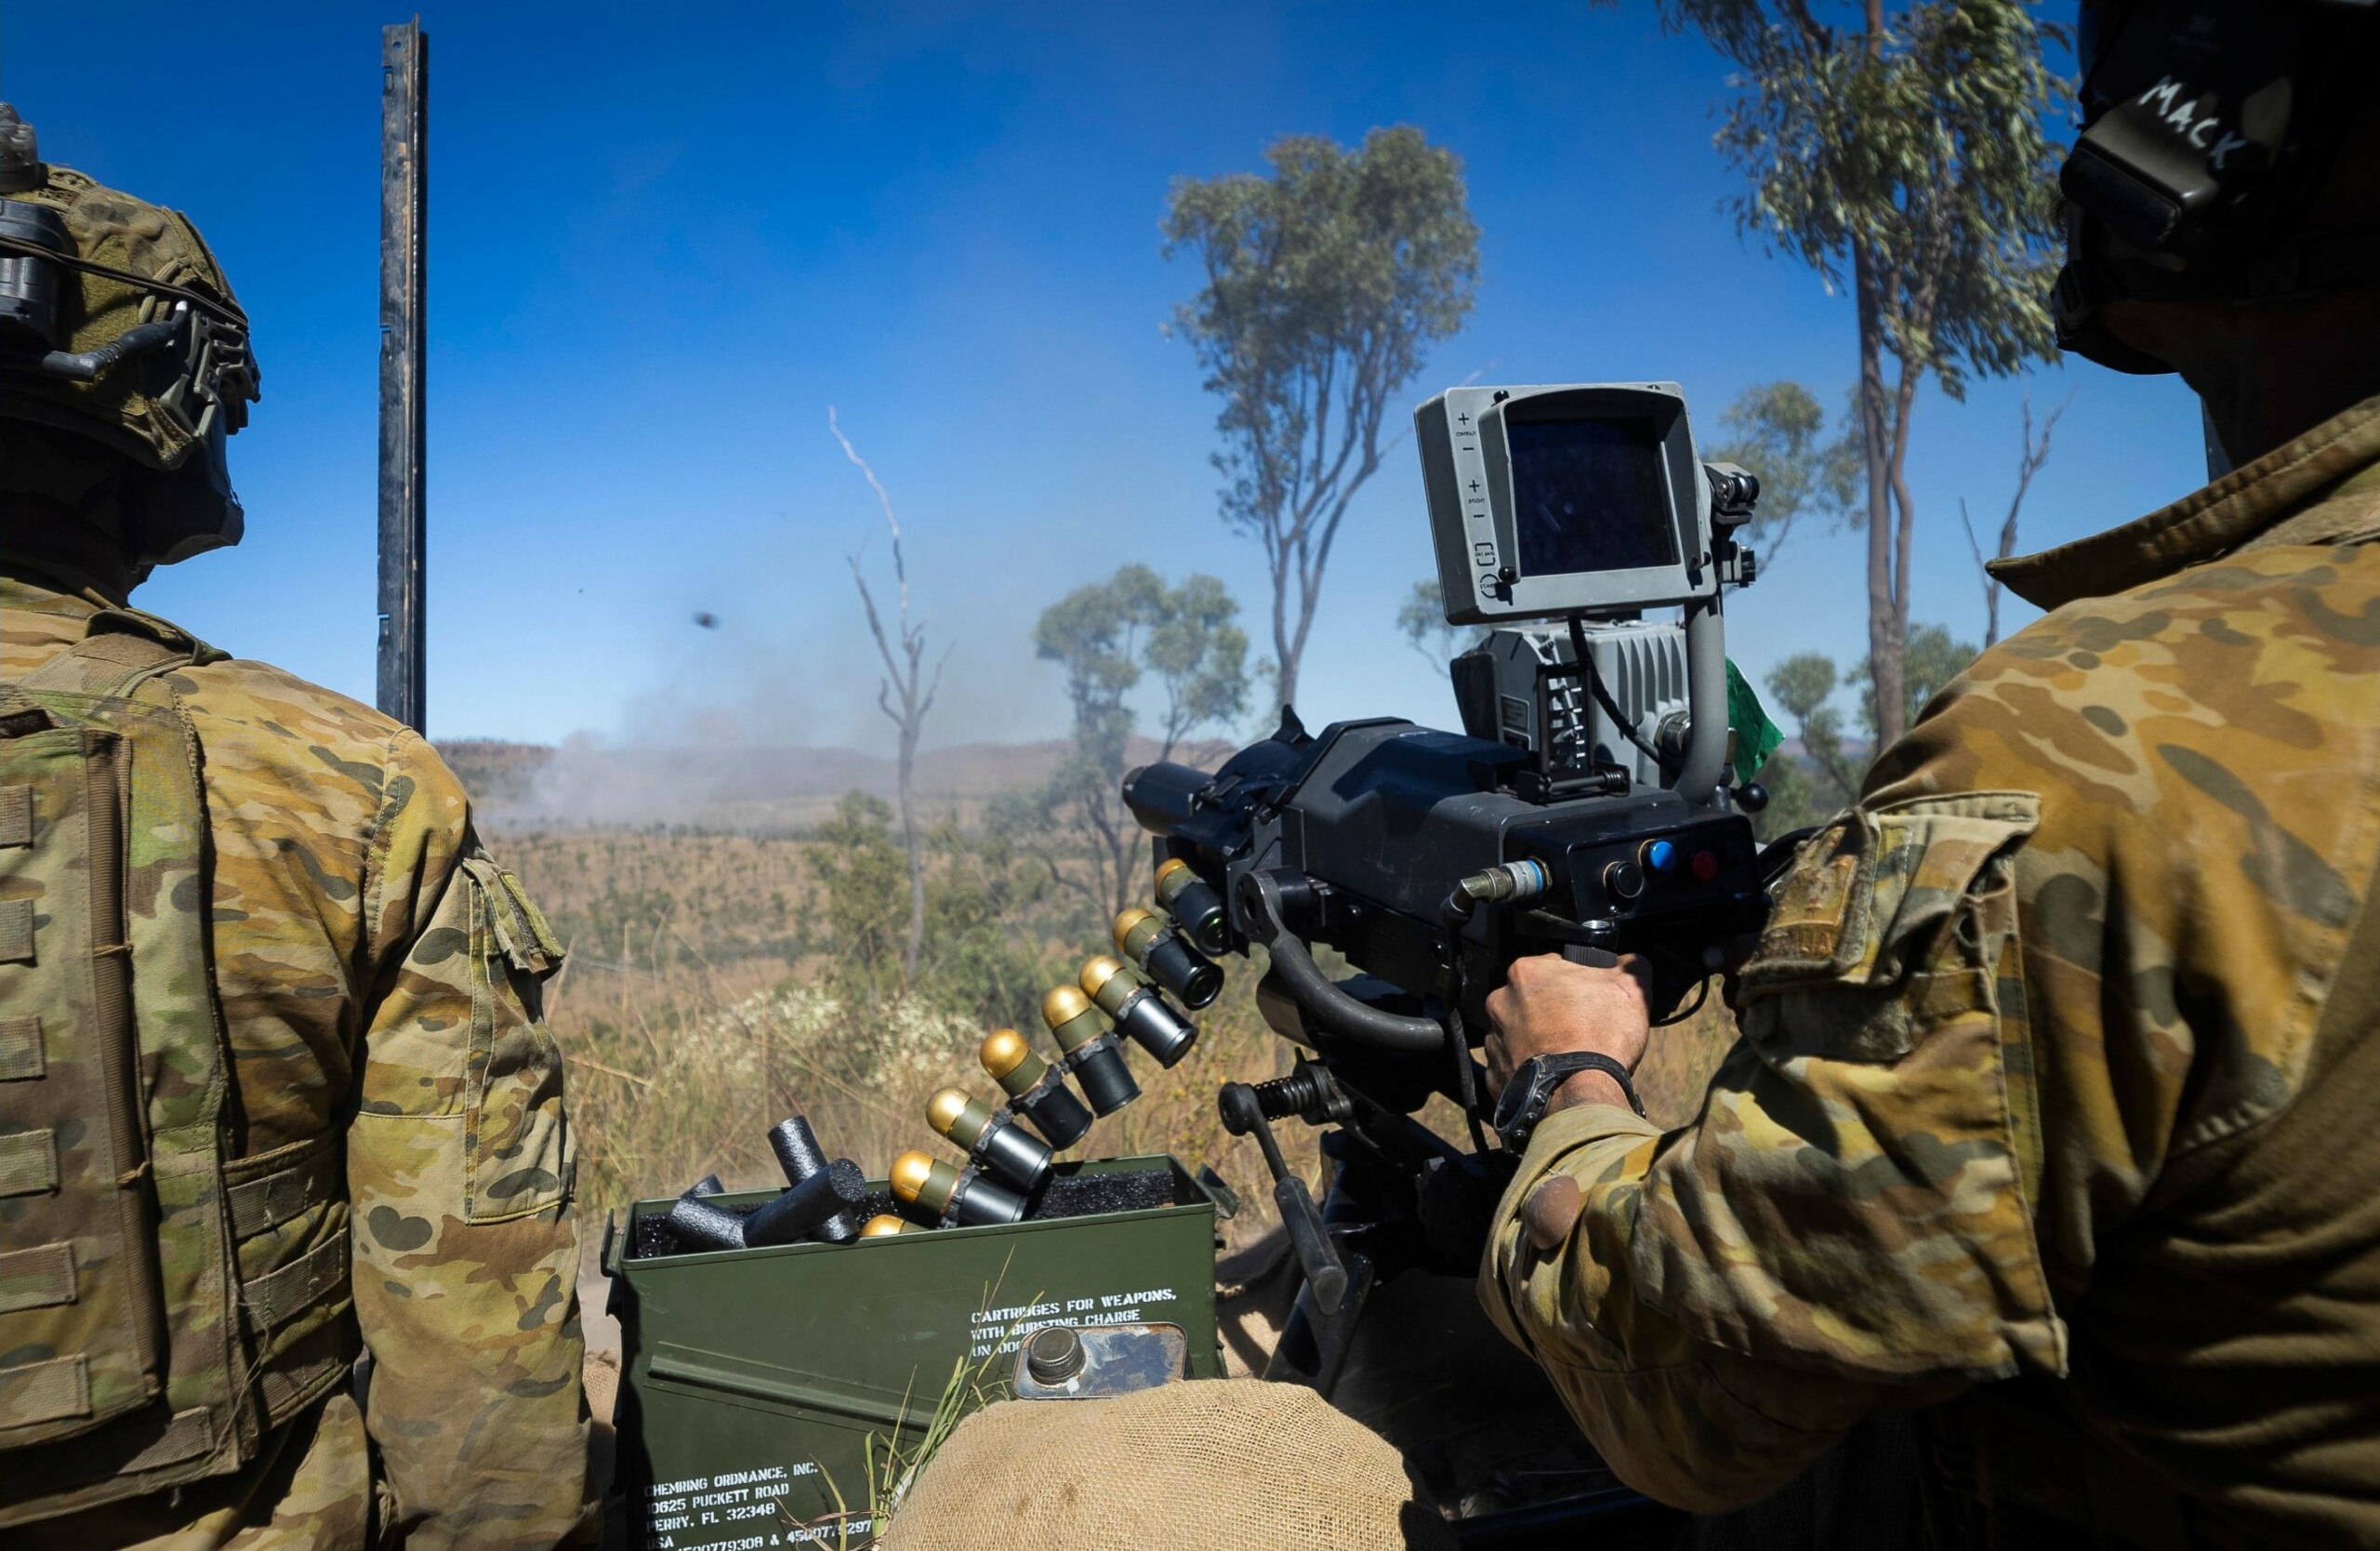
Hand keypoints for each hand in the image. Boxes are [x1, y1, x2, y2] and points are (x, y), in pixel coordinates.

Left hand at [1484, 953, 1653, 1117]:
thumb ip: (1629, 966)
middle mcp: (1501, 1003)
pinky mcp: (1495, 1075)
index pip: (1554, 968)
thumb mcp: (1631, 989)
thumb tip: (1630, 962)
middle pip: (1533, 1001)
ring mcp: (1494, 1041)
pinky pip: (1514, 1067)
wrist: (1579, 1097)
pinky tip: (1554, 1076)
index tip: (1591, 1001)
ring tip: (1569, 1056)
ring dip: (1540, 1041)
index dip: (1577, 984)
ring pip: (1521, 1034)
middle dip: (1554, 1012)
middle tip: (1583, 1030)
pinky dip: (1531, 1070)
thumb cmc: (1600, 1038)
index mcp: (1526, 973)